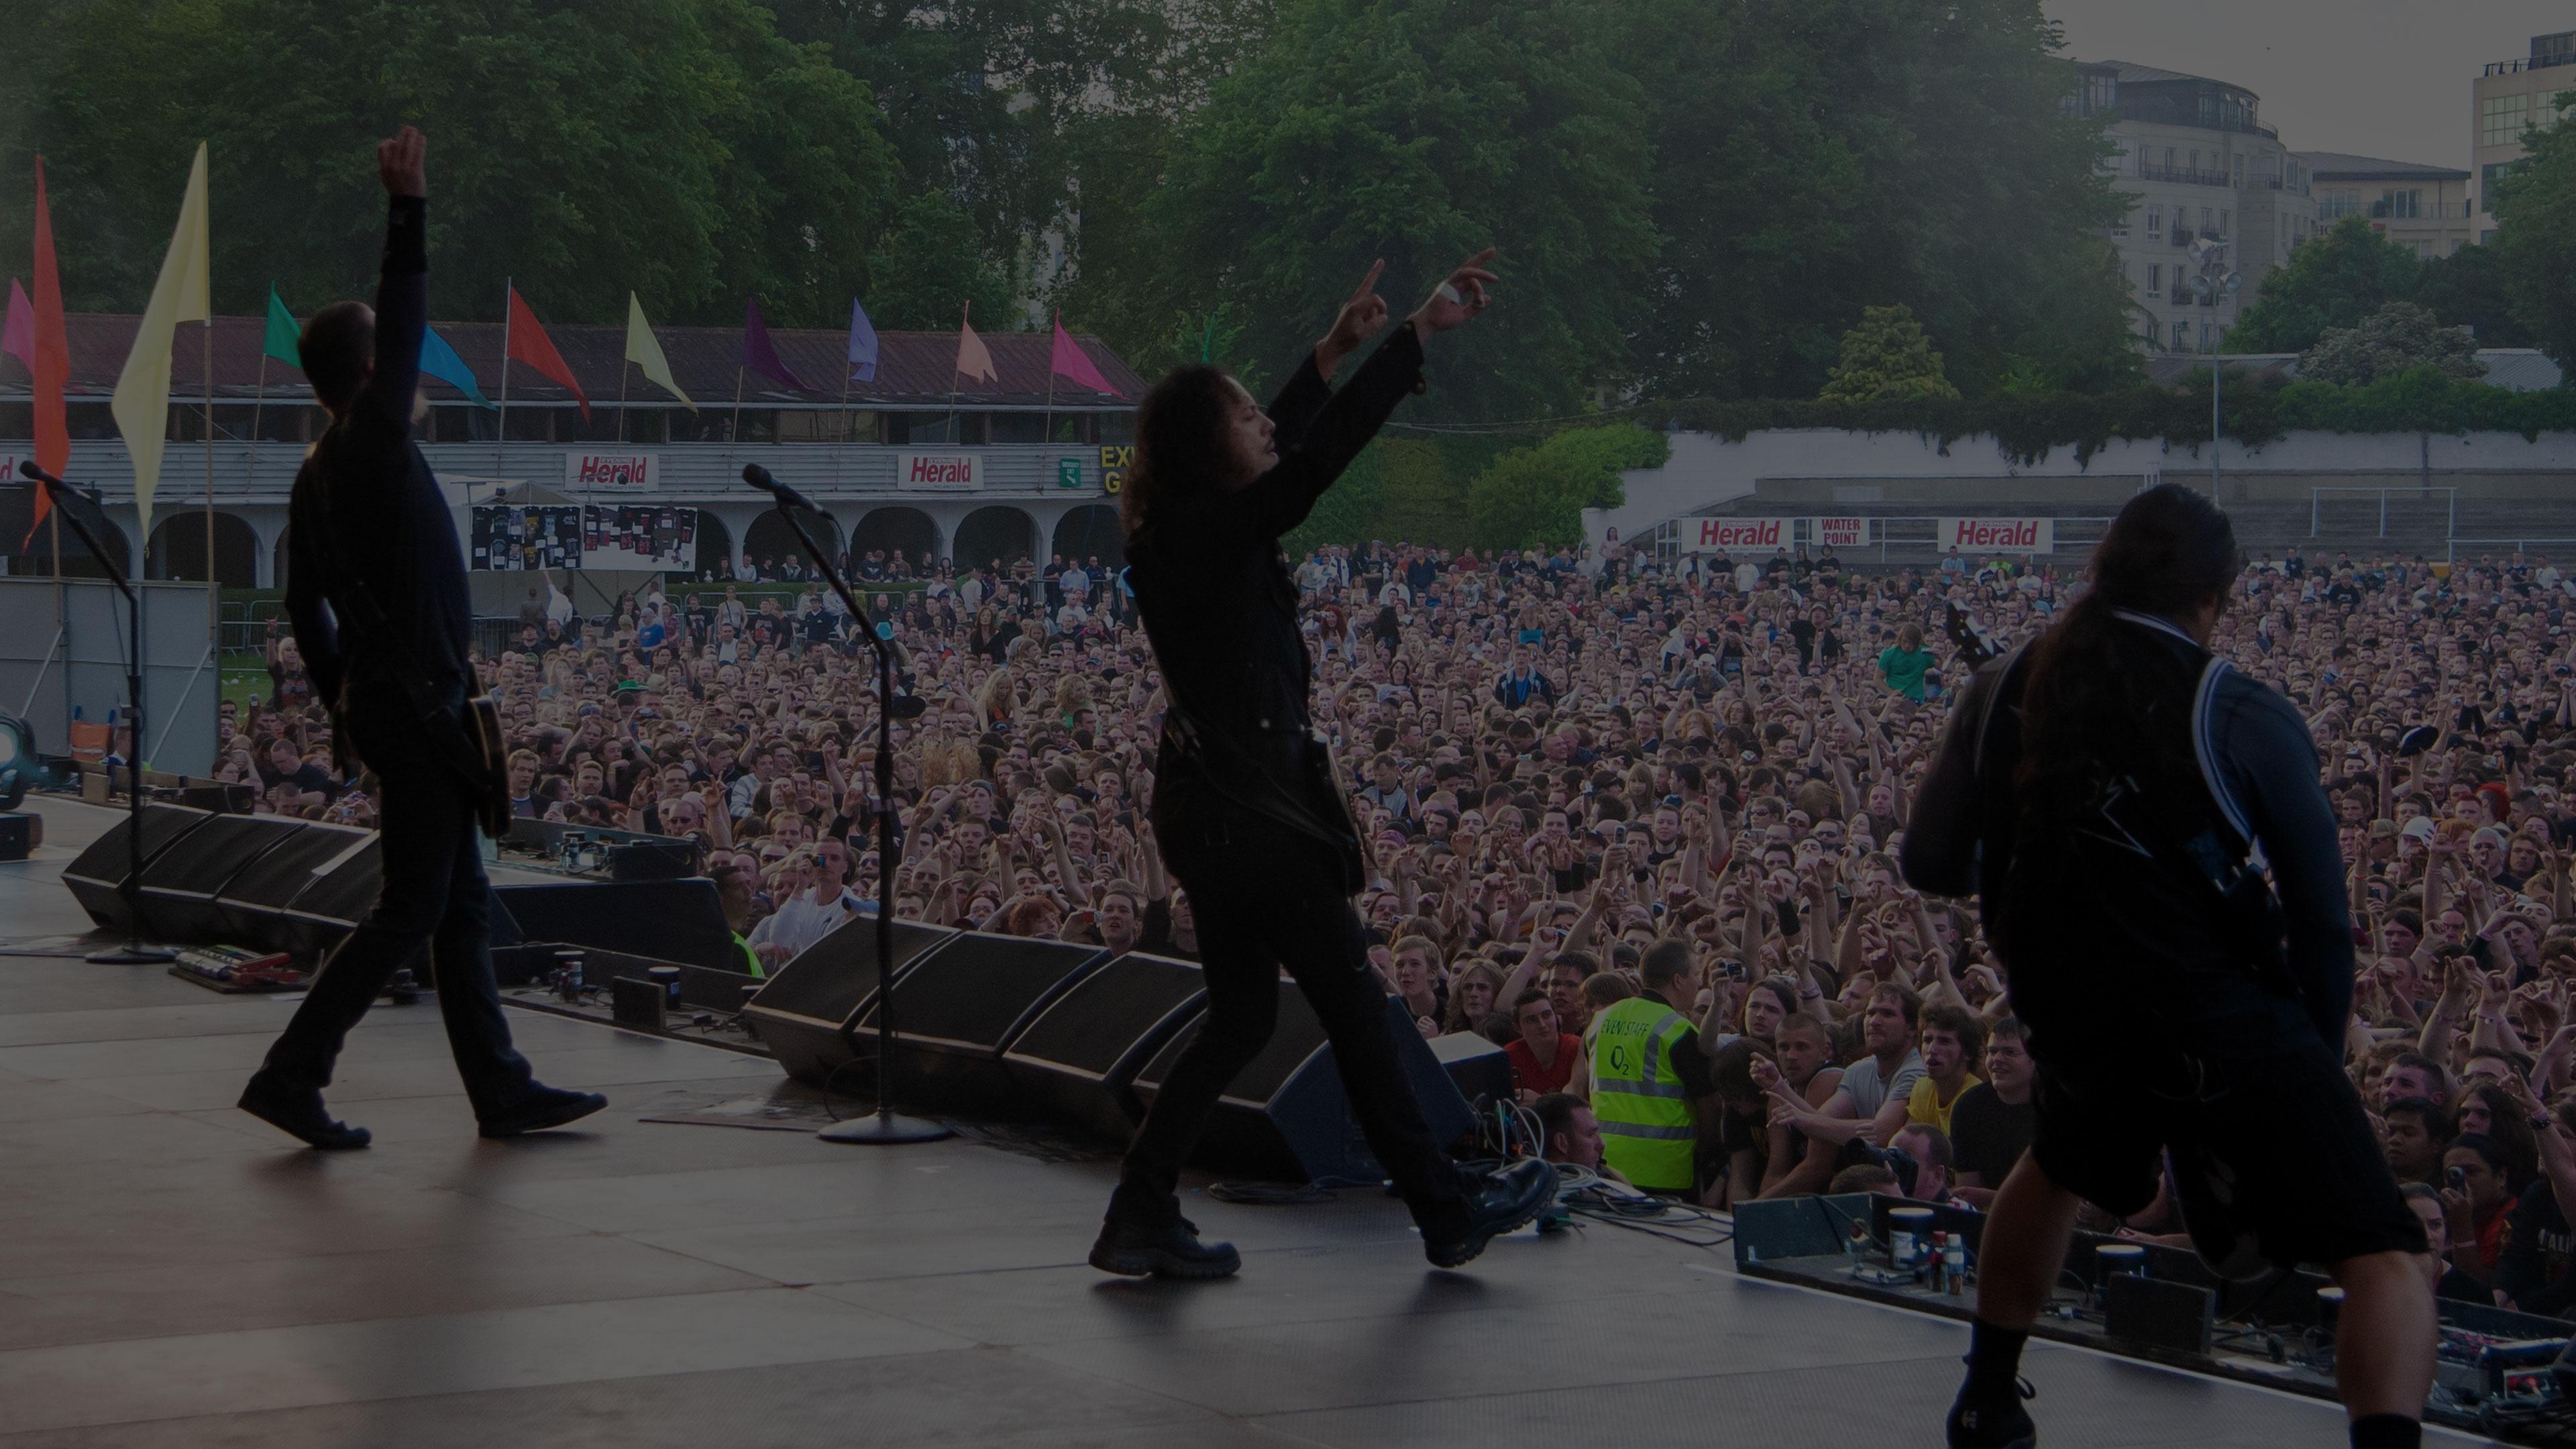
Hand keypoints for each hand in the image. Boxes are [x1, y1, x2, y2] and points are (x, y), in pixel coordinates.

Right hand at [378, 125, 426, 197]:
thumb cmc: (398, 189)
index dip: (388, 142)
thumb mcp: (386, 177)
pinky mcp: (415, 170)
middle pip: (397, 145)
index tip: (394, 141)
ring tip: (415, 130)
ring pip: (407, 147)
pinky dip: (420, 144)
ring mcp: (404, 168)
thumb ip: (386, 162)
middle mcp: (392, 166)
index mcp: (384, 167)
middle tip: (409, 127)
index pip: (382, 148)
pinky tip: (423, 138)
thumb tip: (391, 144)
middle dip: (403, 134)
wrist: (407, 204)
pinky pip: (418, 153)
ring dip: (412, 136)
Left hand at [1316, 259, 1389, 375]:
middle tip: (1381, 260)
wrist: (1333, 345)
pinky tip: (1364, 328)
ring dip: (1373, 314)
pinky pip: (1366, 310)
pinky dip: (1369, 317)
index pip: (1374, 299)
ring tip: (1366, 329)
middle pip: (1366, 285)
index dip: (1382, 305)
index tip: (1384, 314)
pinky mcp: (1351, 311)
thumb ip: (1374, 325)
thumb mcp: (1361, 335)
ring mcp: (1351, 307)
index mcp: (1354, 308)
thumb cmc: (1346, 341)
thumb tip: (1384, 316)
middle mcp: (1352, 304)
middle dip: (1374, 273)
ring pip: (1369, 304)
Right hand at [1409, 247, 1496, 336]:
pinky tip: (1488, 277)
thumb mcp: (1463, 315)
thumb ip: (1475, 307)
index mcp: (1457, 289)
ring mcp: (1450, 282)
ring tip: (1495, 279)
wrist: (1431, 324)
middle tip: (1493, 249)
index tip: (1495, 281)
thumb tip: (1489, 298)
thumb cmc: (1443, 320)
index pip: (1472, 279)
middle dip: (1480, 258)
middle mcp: (1454, 283)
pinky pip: (1463, 273)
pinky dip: (1476, 275)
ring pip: (1469, 271)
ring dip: (1483, 274)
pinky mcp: (1448, 283)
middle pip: (1469, 267)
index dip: (1484, 278)